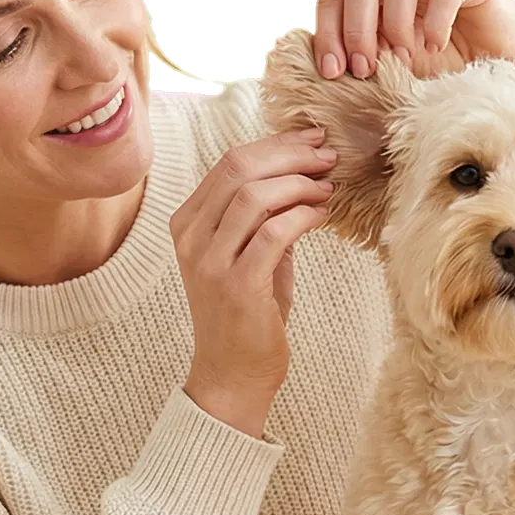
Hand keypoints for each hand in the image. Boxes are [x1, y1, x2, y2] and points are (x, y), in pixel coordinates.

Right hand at [170, 126, 338, 435]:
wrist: (231, 374)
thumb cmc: (245, 313)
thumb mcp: (247, 253)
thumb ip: (262, 215)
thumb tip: (301, 172)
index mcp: (187, 223)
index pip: (229, 164)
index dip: (275, 144)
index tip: (311, 140)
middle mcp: (191, 238)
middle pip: (239, 170)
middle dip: (290, 155)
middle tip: (327, 157)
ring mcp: (210, 262)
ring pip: (255, 196)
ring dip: (299, 184)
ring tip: (328, 188)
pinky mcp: (237, 285)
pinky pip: (274, 232)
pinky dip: (303, 216)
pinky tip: (322, 216)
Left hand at [313, 0, 514, 81]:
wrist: (490, 53)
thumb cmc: (436, 52)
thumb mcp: (387, 55)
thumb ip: (359, 50)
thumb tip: (327, 63)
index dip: (329, 30)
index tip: (333, 70)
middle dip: (357, 29)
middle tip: (365, 68)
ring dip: (395, 24)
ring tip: (402, 59)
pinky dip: (435, 23)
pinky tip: (435, 46)